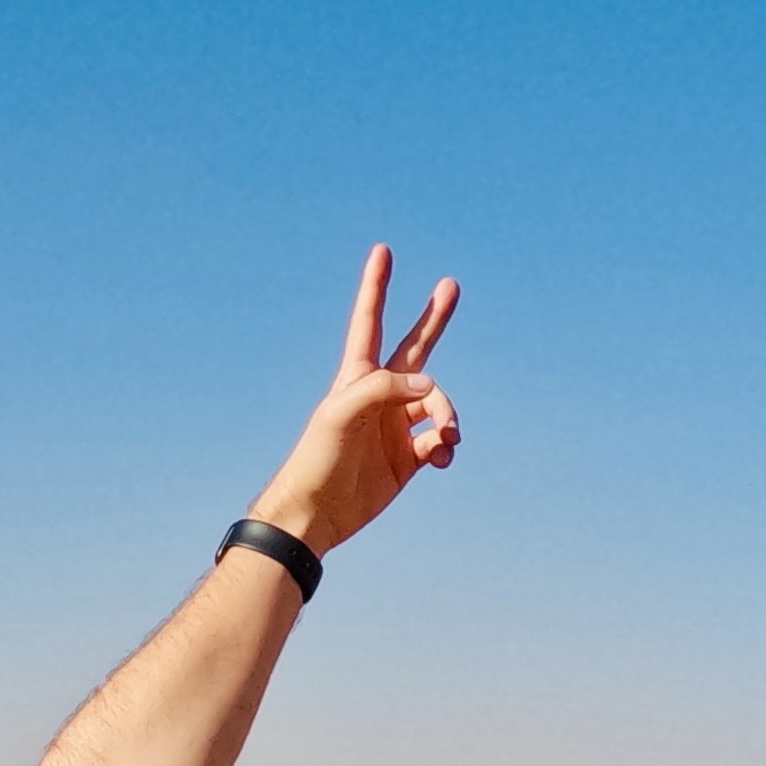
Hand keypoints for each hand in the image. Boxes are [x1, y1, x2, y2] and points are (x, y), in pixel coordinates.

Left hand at [247, 243, 462, 557]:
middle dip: (433, 318)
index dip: (376, 287)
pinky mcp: (408, 459)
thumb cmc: (317, 459)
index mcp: (357, 377)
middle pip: (416, 348)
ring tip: (447, 436)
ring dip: (449, 414)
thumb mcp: (341, 413)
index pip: (370, 321)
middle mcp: (380, 397)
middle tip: (451, 285)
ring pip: (438, 404)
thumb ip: (384, 388)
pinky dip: (446, 446)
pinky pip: (440, 442)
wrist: (315, 514)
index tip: (382, 251)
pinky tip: (440, 458)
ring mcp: (396, 427)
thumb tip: (429, 387)